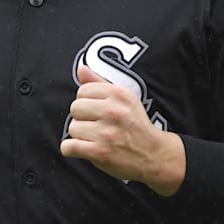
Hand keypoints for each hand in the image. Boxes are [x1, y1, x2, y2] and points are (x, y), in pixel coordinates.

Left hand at [59, 65, 185, 195]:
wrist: (154, 155)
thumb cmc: (136, 126)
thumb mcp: (125, 99)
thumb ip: (100, 82)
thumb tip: (81, 68)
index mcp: (119, 94)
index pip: (82, 90)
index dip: (87, 102)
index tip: (98, 111)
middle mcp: (112, 111)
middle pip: (75, 108)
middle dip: (82, 118)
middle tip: (97, 126)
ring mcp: (106, 133)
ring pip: (72, 128)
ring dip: (80, 135)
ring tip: (96, 138)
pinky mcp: (99, 152)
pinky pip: (68, 147)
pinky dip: (71, 150)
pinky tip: (84, 149)